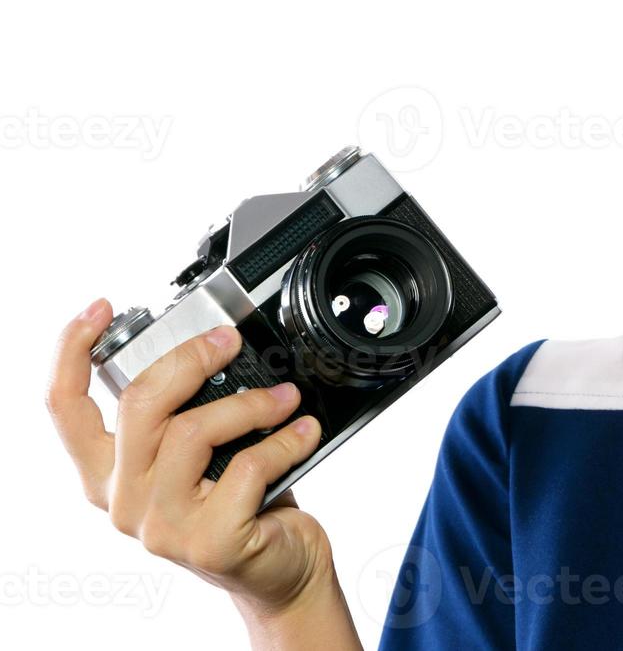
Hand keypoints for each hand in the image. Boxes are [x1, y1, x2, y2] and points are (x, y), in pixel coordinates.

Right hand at [46, 297, 334, 615]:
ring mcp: (161, 526)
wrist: (278, 568)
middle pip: (139, 405)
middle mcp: (123, 499)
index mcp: (109, 472)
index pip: (65, 408)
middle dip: (191, 359)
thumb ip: (186, 410)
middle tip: (230, 341)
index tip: (100, 309)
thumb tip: (214, 346)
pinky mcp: (208, 543)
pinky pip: (247, 467)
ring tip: (285, 398)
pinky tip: (303, 433)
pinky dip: (285, 441)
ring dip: (251, 403)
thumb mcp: (202, 451)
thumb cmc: (241, 501)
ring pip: (194, 432)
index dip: (71, 352)